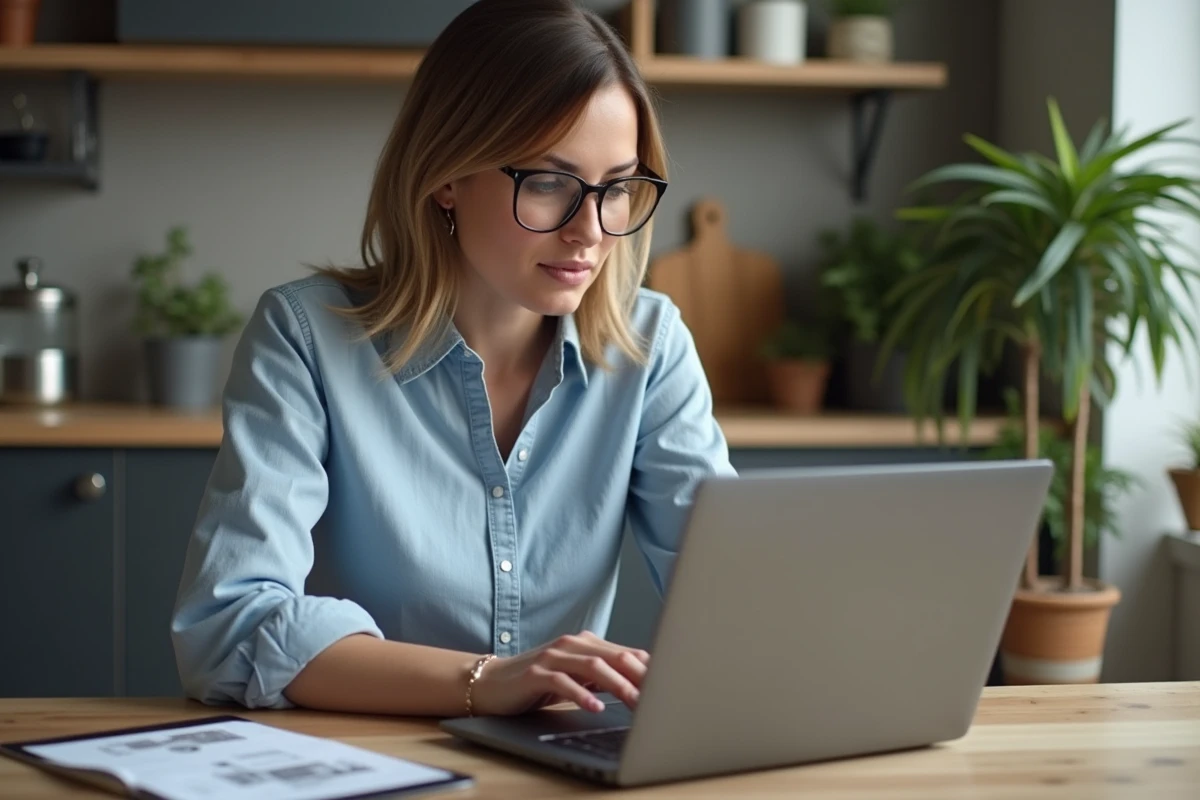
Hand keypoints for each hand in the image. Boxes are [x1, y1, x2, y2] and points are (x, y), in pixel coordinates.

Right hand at [469, 631, 649, 715]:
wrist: (491, 683)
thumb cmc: (538, 683)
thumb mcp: (575, 677)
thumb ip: (602, 676)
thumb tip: (640, 686)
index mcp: (586, 644)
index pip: (626, 653)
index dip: (649, 670)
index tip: (670, 687)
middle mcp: (571, 645)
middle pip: (615, 657)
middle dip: (641, 677)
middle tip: (661, 696)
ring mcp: (552, 657)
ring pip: (593, 667)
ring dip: (618, 685)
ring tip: (635, 702)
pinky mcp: (535, 673)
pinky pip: (563, 682)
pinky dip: (581, 694)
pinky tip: (595, 706)